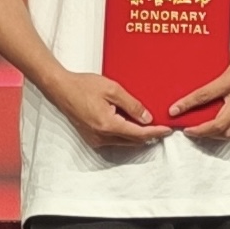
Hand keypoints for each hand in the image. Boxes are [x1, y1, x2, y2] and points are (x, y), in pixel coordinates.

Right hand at [46, 65, 168, 148]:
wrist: (61, 89)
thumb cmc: (84, 86)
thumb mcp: (113, 89)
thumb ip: (132, 105)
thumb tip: (147, 118)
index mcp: (108, 125)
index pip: (139, 133)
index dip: (155, 132)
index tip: (167, 130)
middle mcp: (101, 136)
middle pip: (133, 141)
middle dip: (149, 135)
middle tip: (162, 128)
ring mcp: (95, 140)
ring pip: (124, 142)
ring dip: (137, 135)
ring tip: (149, 125)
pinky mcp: (92, 139)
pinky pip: (114, 140)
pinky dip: (125, 134)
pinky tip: (130, 125)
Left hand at [177, 34, 229, 142]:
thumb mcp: (229, 57)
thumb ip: (213, 70)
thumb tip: (191, 80)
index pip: (206, 95)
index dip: (187, 104)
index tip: (174, 110)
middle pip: (219, 123)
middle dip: (200, 131)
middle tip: (186, 129)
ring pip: (228, 131)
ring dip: (210, 135)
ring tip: (197, 131)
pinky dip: (222, 132)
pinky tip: (211, 129)